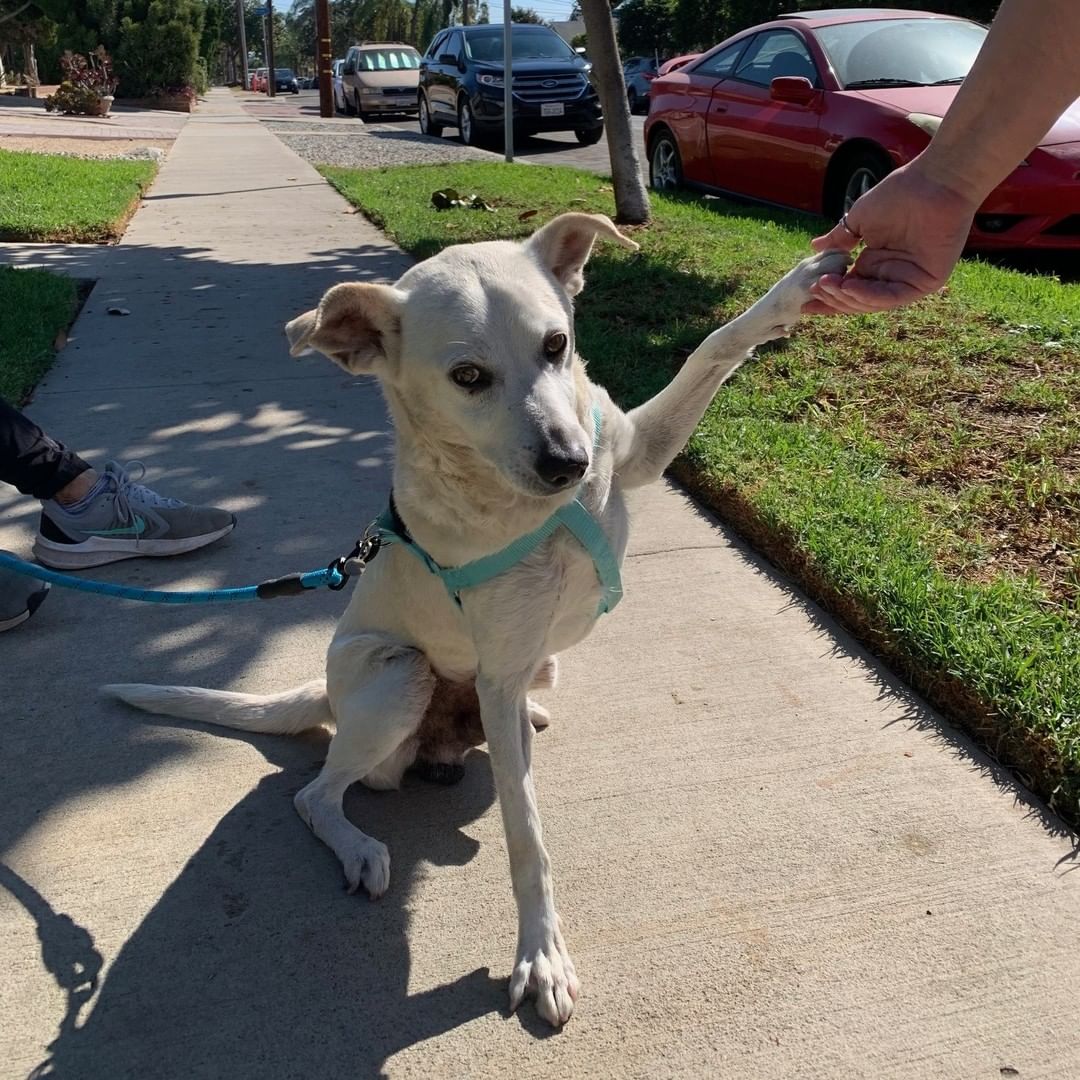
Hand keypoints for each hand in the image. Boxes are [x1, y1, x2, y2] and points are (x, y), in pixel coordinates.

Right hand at [802, 161, 978, 314]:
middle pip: (857, 300)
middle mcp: (892, 275)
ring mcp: (909, 280)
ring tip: (825, 285)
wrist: (933, 182)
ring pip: (872, 303)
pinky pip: (891, 297)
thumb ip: (839, 239)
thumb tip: (814, 247)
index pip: (849, 289)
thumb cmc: (899, 194)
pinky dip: (868, 295)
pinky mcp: (926, 283)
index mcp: (877, 263)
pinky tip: (848, 286)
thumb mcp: (859, 220)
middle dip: (833, 298)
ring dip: (846, 297)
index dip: (827, 295)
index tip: (804, 299)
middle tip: (812, 289)